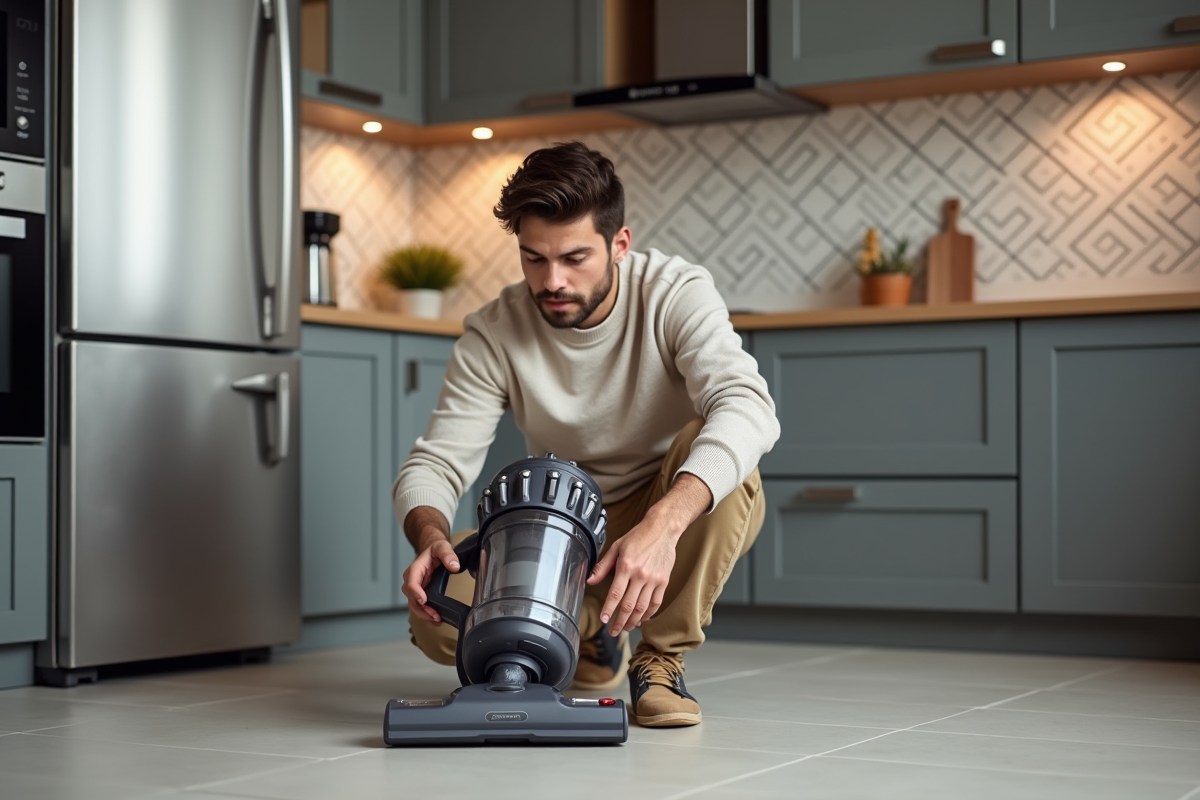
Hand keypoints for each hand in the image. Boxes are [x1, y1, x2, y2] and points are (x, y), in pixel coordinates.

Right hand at [401, 536, 459, 624]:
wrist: (432, 550)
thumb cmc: (435, 549)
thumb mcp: (442, 547)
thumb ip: (448, 555)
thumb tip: (455, 566)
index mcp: (415, 569)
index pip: (411, 583)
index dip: (416, 593)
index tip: (424, 600)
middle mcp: (411, 579)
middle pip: (411, 598)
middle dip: (422, 609)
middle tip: (435, 616)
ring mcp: (415, 588)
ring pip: (414, 605)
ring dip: (424, 615)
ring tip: (437, 621)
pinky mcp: (420, 593)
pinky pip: (420, 606)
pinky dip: (426, 614)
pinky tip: (435, 620)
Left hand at [585, 472, 712, 635]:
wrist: (662, 529)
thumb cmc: (638, 537)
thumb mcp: (616, 547)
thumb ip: (603, 566)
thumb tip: (590, 581)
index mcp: (626, 566)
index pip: (615, 594)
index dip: (608, 609)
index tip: (604, 620)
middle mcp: (640, 575)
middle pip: (629, 605)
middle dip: (620, 621)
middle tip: (613, 631)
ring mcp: (653, 579)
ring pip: (643, 607)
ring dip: (633, 621)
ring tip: (626, 628)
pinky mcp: (664, 581)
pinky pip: (656, 603)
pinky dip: (649, 614)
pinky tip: (642, 619)